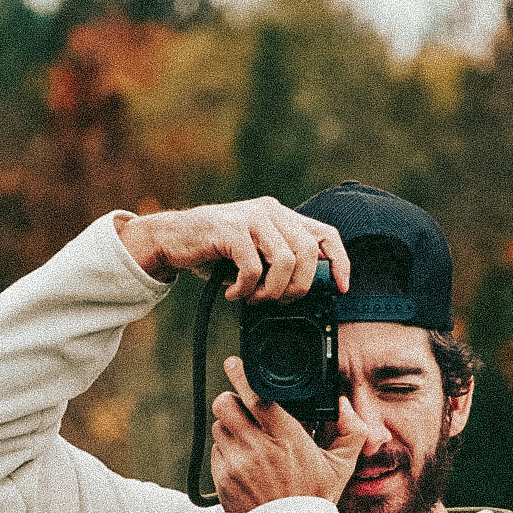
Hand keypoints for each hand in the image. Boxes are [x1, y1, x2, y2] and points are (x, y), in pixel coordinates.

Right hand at [116, 197, 349, 301]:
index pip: (326, 234)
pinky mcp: (230, 230)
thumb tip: (308, 292)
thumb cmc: (215, 252)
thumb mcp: (255, 256)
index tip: (342, 289)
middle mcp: (270, 211)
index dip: (340, 262)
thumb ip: (280, 264)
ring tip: (253, 298)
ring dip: (272, 291)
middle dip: (299, 287)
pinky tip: (233, 293)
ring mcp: (250, 217)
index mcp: (282, 216)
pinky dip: (245, 289)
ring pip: (285, 261)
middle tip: (279, 301)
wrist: (171, 239)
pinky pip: (253, 268)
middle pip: (308, 252)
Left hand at [211, 357, 368, 512]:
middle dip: (231, 400)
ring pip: (219, 427)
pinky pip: (216, 452)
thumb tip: (343, 404)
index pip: (256, 395)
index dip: (241, 375)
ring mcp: (236, 463)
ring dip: (229, 427)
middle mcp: (257, 447)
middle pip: (225, 404)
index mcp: (286, 437)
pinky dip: (226, 451)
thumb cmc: (315, 500)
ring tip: (247, 438)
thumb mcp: (342, 466)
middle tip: (241, 406)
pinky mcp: (222, 479)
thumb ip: (351, 431)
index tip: (234, 363)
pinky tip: (243, 462)